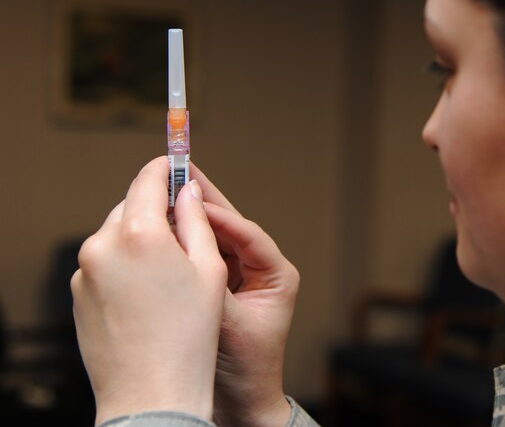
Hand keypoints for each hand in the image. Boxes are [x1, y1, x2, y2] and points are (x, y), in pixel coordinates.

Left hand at [71, 156, 227, 425]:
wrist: (151, 394)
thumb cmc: (189, 334)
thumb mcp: (208, 269)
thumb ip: (197, 220)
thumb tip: (188, 190)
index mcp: (139, 233)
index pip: (148, 179)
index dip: (167, 168)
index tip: (177, 164)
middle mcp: (102, 245)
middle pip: (130, 206)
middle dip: (156, 210)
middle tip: (185, 228)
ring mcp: (84, 271)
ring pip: (115, 235)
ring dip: (139, 239)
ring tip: (168, 273)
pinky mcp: (77, 294)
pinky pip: (103, 263)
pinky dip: (124, 265)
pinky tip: (147, 294)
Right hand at [189, 163, 297, 426]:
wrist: (243, 401)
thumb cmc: (246, 367)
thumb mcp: (228, 323)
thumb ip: (209, 284)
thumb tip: (187, 245)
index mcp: (276, 273)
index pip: (246, 233)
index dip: (218, 213)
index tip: (190, 197)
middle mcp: (262, 268)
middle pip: (230, 226)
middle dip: (204, 199)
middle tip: (179, 168)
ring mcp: (242, 276)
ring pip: (214, 236)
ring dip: (190, 216)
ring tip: (166, 188)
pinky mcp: (222, 285)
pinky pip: (203, 254)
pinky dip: (185, 240)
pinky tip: (163, 224)